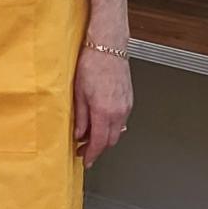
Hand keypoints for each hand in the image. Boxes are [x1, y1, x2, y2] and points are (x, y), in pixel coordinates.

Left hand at [73, 45, 132, 167]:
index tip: (86, 161)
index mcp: (104, 111)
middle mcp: (119, 111)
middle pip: (110, 140)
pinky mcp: (129, 100)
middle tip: (84, 151)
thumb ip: (80, 116)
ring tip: (89, 138)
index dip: (91, 154)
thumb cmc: (91, 64)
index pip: (99, 142)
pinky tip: (102, 125)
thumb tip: (79, 133)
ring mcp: (126, 106)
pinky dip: (111, 128)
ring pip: (117, 132)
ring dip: (104, 138)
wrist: (108, 47)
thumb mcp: (78, 92)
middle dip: (97, 149)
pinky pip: (121, 121)